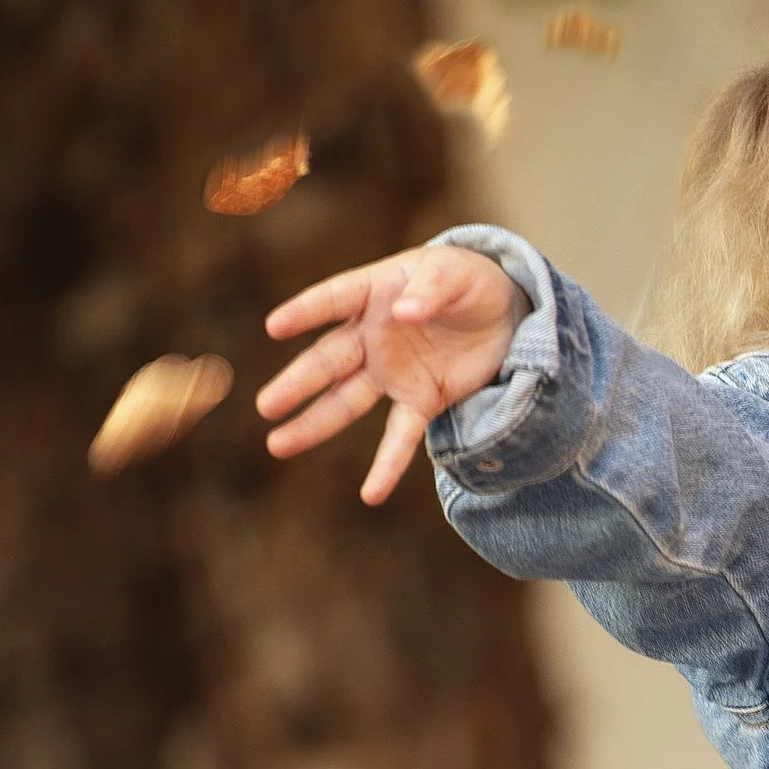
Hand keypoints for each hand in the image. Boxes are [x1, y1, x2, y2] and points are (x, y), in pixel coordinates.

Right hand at [256, 245, 529, 502]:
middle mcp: (372, 336)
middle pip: (328, 361)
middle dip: (298, 384)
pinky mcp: (421, 401)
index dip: (305, 312)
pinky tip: (370, 495)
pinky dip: (387, 466)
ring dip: (314, 424)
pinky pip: (400, 437)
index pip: (332, 301)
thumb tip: (404, 312)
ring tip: (278, 445)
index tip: (275, 327)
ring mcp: (392, 372)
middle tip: (265, 406)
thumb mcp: (454, 273)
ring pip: (346, 401)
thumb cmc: (468, 281)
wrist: (504, 313)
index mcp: (373, 292)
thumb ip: (431, 289)